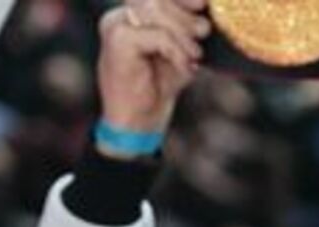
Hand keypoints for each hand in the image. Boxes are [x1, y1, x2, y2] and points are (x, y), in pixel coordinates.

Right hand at [96, 0, 208, 146]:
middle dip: (186, 17)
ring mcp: (115, 27)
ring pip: (157, 12)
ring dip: (184, 35)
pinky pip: (159, 36)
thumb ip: (184, 28)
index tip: (202, 4)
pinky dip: (177, 52)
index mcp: (130, 16)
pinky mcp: (118, 41)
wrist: (138, 123)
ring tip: (194, 55)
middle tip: (202, 33)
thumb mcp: (177, 52)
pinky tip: (185, 69)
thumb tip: (203, 7)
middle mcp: (118, 17)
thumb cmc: (158, 88)